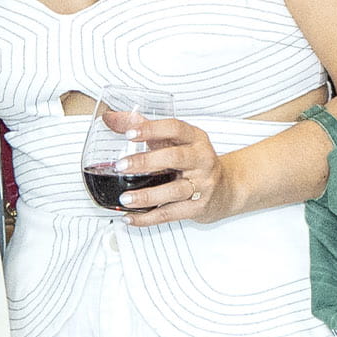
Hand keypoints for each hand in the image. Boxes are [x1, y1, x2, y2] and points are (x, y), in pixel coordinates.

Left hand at [97, 108, 222, 225]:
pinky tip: (130, 217)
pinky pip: (171, 213)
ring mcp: (202, 185)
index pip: (174, 128)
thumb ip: (143, 127)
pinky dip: (148, 218)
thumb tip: (111, 119)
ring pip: (174, 190)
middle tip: (121, 166)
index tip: (129, 134)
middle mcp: (201, 159)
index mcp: (194, 138)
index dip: (151, 129)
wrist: (225, 189)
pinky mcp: (198, 207)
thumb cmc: (192, 161)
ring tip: (125, 198)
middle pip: (175, 158)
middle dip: (146, 162)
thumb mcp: (172, 140)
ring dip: (147, 196)